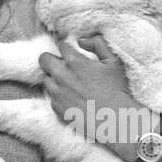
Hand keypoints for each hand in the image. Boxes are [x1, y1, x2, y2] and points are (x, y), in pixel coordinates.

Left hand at [38, 34, 146, 161]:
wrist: (116, 120)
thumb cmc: (118, 90)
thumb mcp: (114, 61)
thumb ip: (97, 44)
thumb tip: (81, 41)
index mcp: (75, 62)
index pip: (61, 45)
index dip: (68, 47)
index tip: (73, 52)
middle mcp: (62, 76)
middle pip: (44, 59)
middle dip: (52, 59)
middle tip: (64, 65)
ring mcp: (57, 93)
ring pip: (46, 79)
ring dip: (54, 78)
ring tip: (70, 84)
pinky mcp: (56, 108)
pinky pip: (51, 96)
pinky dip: (58, 95)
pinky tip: (73, 98)